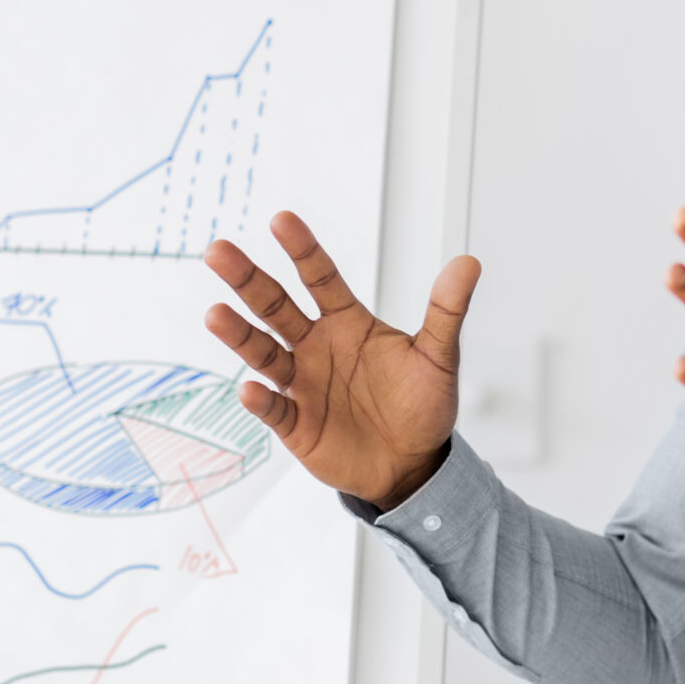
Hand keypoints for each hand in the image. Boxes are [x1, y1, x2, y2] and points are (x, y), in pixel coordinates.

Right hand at [203, 210, 480, 509]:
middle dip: (248, 280)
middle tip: (218, 251)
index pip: (320, 277)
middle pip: (276, 307)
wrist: (413, 464)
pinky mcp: (296, 425)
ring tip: (215, 313)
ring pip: (263, 354)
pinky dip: (262, 401)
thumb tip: (469, 262)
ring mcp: (302, 385)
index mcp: (348, 323)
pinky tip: (251, 390)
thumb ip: (446, 310)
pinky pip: (275, 409)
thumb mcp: (438, 356)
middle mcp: (316, 347)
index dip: (302, 250)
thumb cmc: (421, 404)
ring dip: (239, 335)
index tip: (281, 219)